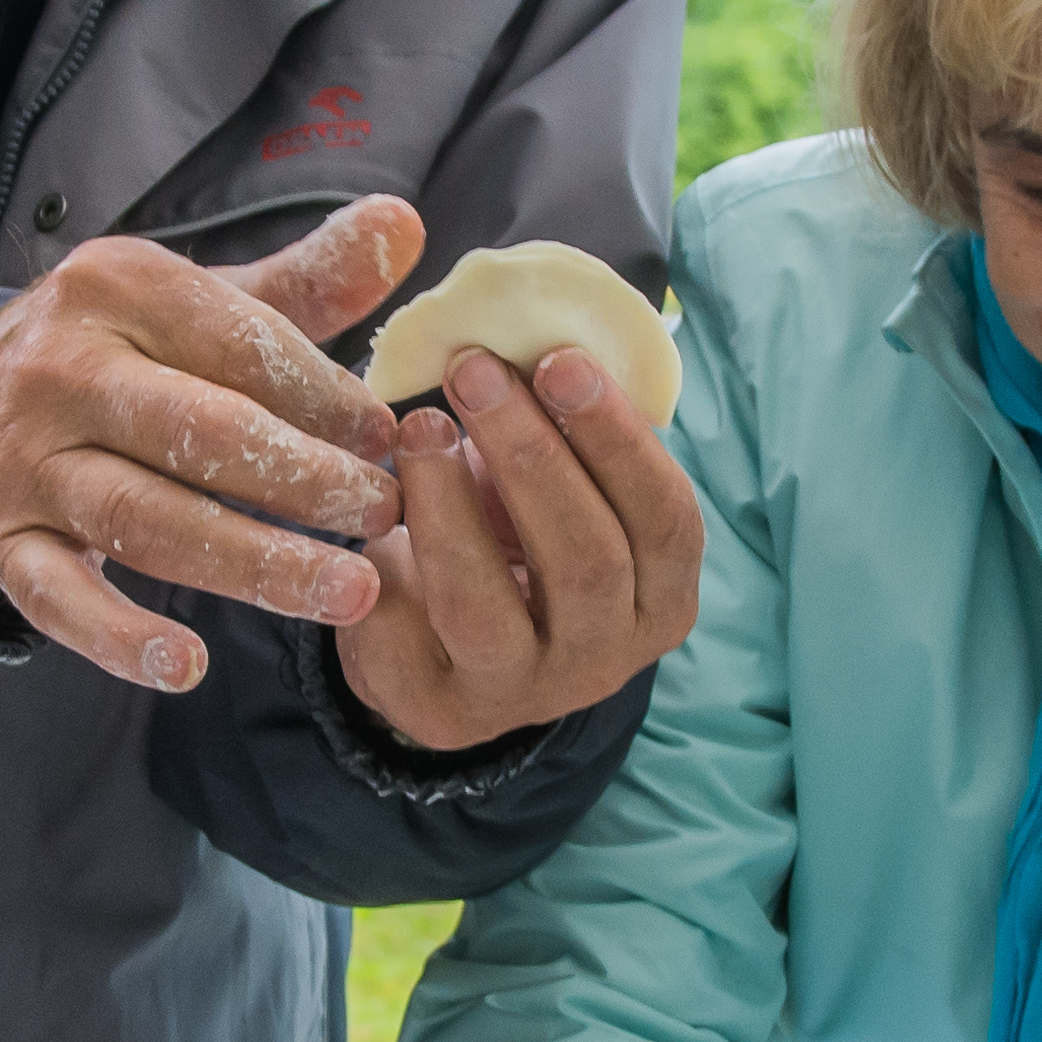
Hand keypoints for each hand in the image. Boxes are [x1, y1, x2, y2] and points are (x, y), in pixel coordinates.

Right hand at [0, 201, 416, 694]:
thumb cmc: (126, 354)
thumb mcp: (205, 302)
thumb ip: (310, 277)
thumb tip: (405, 222)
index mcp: (117, 288)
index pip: (239, 345)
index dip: (324, 397)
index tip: (394, 441)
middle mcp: (61, 369)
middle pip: (199, 432)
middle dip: (302, 480)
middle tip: (387, 516)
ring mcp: (24, 461)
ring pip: (145, 519)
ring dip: (252, 563)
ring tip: (347, 591)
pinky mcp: (1, 540)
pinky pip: (58, 598)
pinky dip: (117, 637)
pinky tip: (188, 665)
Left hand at [336, 335, 707, 751]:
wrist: (438, 647)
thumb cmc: (512, 535)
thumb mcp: (552, 486)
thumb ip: (562, 429)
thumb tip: (528, 332)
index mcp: (661, 597)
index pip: (666, 520)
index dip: (617, 438)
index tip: (559, 359)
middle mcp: (606, 658)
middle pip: (586, 559)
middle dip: (529, 453)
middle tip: (475, 371)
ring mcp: (524, 693)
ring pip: (487, 604)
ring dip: (448, 503)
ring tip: (417, 426)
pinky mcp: (441, 709)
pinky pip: (407, 633)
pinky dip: (388, 561)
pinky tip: (376, 515)